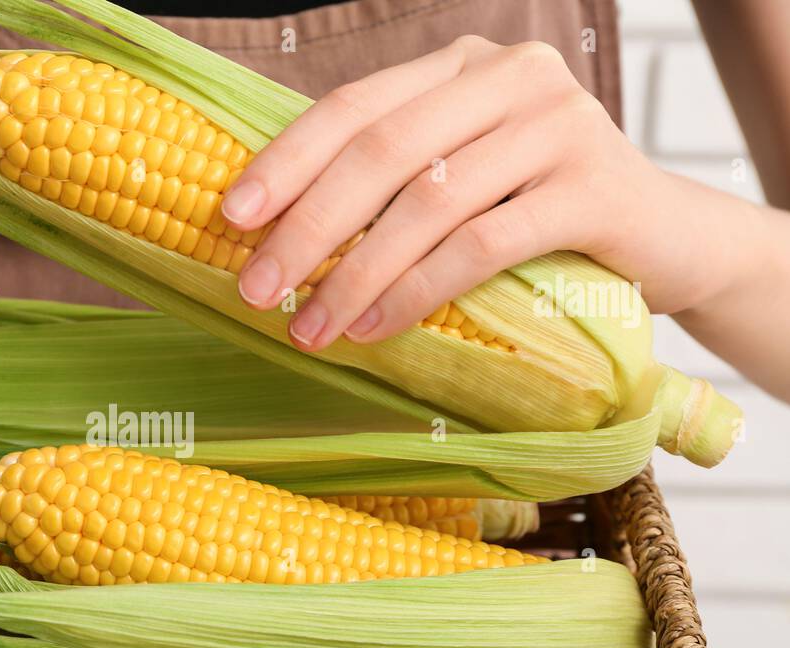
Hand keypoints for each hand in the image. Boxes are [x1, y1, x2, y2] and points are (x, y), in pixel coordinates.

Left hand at [223, 35, 750, 351]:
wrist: (666, 240)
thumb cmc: (537, 215)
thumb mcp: (460, 180)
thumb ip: (391, 181)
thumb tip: (271, 235)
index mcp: (460, 67)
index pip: (353, 107)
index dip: (285, 161)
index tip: (231, 218)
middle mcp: (509, 78)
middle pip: (380, 152)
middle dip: (306, 229)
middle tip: (256, 291)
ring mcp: (558, 124)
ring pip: (427, 202)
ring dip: (356, 274)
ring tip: (311, 329)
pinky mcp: (594, 186)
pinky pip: (482, 244)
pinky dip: (419, 291)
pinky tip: (377, 330)